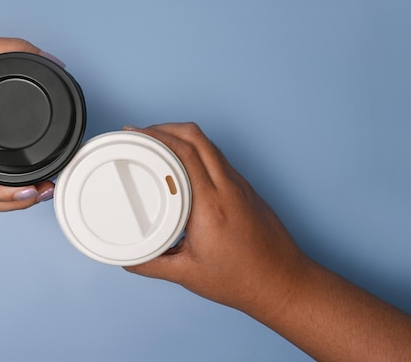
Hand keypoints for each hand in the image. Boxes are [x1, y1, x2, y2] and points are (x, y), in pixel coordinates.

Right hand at [123, 122, 306, 312]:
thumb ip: (150, 264)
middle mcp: (227, 188)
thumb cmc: (242, 280)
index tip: (135, 134)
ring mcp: (240, 186)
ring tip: (159, 143)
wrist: (284, 283)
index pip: (182, 154)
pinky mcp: (246, 189)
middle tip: (142, 133)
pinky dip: (197, 151)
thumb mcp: (187, 274)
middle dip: (165, 127)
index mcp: (209, 205)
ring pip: (209, 145)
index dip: (156, 136)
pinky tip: (183, 164)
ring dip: (182, 136)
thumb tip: (126, 258)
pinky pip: (218, 159)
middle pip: (196, 137)